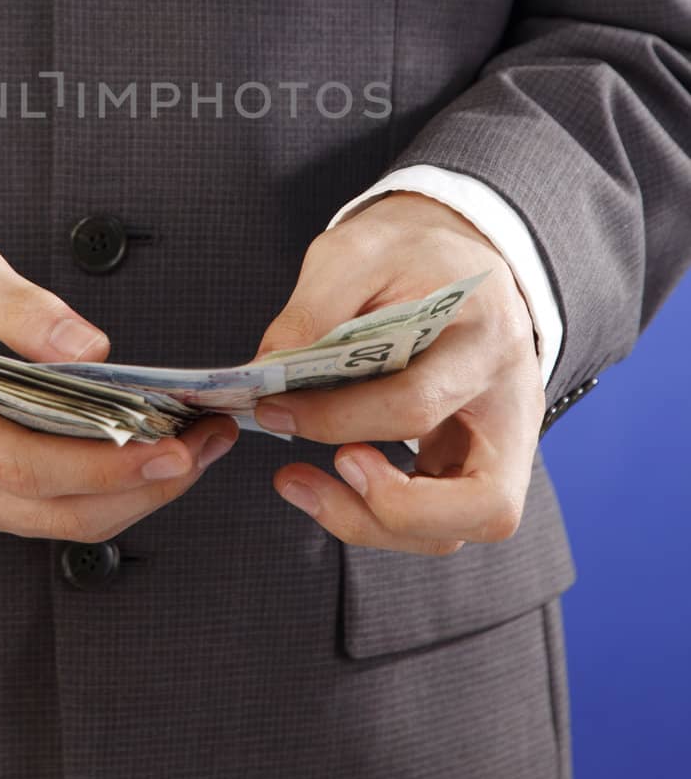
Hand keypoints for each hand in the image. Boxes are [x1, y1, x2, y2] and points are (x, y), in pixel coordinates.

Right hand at [0, 238, 236, 538]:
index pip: (27, 466)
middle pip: (55, 511)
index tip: (174, 445)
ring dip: (134, 495)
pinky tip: (145, 456)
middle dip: (144, 486)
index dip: (108, 465)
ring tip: (194, 450)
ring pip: (58, 523)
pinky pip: (46, 514)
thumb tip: (92, 350)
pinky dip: (103, 492)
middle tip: (206, 446)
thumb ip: (22, 306)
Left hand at [253, 194, 544, 555]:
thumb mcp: (359, 249)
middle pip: (482, 501)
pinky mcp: (478, 465)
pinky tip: (328, 483)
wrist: (460, 255)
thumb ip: (314, 306)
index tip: (275, 410)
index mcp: (486, 338)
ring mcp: (504, 444)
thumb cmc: (412, 253)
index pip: (417, 403)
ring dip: (374, 523)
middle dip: (389, 506)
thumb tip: (268, 367)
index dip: (338, 418)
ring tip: (302, 484)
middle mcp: (511, 405)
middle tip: (326, 468)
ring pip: (460, 529)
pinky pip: (438, 520)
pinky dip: (379, 515)